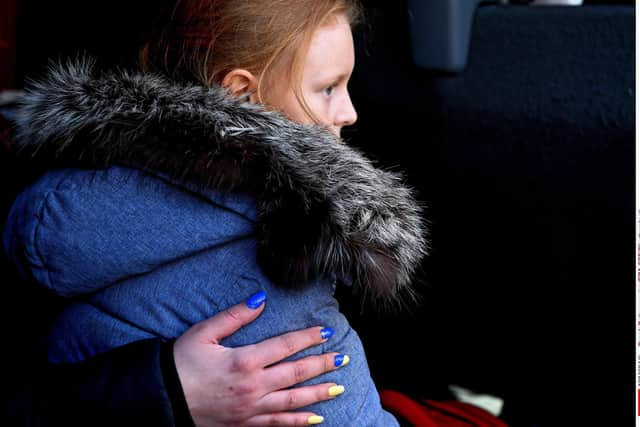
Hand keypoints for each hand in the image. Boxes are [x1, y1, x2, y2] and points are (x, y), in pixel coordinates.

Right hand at [174, 291, 346, 425]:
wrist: (163, 399)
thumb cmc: (181, 363)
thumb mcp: (204, 333)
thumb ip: (234, 316)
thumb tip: (260, 300)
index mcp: (244, 360)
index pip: (285, 345)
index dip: (308, 338)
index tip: (325, 332)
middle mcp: (253, 386)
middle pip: (296, 373)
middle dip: (322, 364)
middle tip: (343, 358)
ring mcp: (251, 408)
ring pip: (293, 401)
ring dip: (318, 393)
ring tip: (338, 387)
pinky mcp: (245, 424)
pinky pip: (278, 425)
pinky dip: (299, 422)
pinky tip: (316, 419)